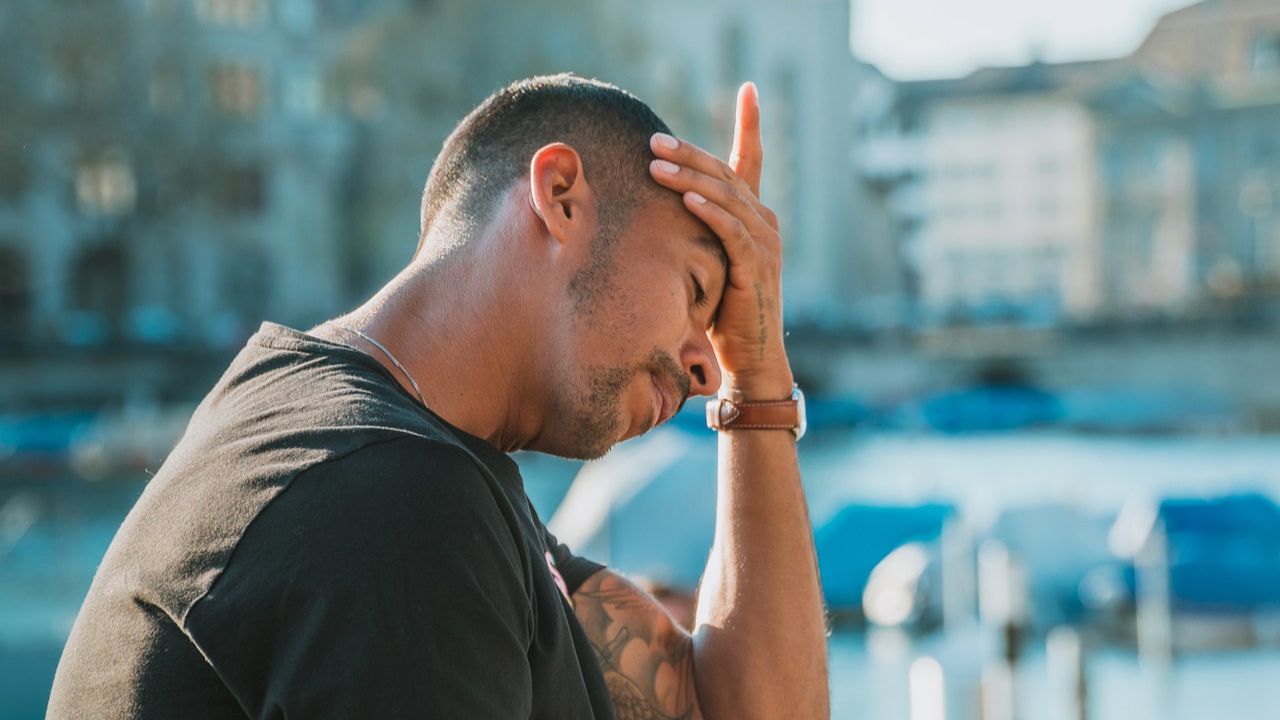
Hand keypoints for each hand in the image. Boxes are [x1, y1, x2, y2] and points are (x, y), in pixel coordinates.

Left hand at [648, 82, 792, 398]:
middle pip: (725, 174)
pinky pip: (731, 231)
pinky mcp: (755, 268)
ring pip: (726, 198)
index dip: (751, 123)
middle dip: (689, 153)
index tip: (749, 89)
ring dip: (689, 178)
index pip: (752, 160)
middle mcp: (764, 223)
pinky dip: (709, 212)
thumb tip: (655, 208)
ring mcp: (764, 244)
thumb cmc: (722, 313)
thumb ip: (694, 232)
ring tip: (655, 165)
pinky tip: (685, 199)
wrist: (750, 358)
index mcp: (754, 217)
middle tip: (652, 139)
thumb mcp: (706, 263)